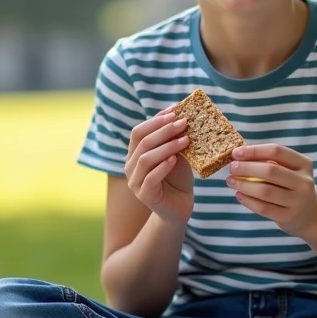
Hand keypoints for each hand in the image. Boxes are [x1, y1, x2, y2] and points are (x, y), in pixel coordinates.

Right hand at [124, 107, 193, 224]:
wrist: (180, 205)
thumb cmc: (177, 178)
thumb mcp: (176, 153)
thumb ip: (172, 138)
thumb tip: (179, 112)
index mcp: (134, 153)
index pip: (138, 132)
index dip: (155, 120)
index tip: (175, 111)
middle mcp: (130, 166)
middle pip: (142, 142)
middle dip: (164, 130)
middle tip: (183, 123)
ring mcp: (135, 182)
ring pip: (145, 158)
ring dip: (166, 146)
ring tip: (186, 140)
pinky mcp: (144, 195)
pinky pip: (150, 178)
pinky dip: (163, 167)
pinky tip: (175, 159)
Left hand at [227, 144, 316, 238]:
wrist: (310, 215)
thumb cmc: (292, 187)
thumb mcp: (290, 170)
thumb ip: (269, 161)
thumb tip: (239, 155)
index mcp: (303, 164)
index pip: (276, 151)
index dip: (254, 151)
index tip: (236, 153)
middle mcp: (304, 181)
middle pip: (270, 170)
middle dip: (246, 168)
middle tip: (232, 168)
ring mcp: (297, 201)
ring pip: (265, 191)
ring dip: (244, 185)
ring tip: (231, 181)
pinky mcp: (288, 216)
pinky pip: (263, 208)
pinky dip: (248, 200)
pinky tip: (239, 195)